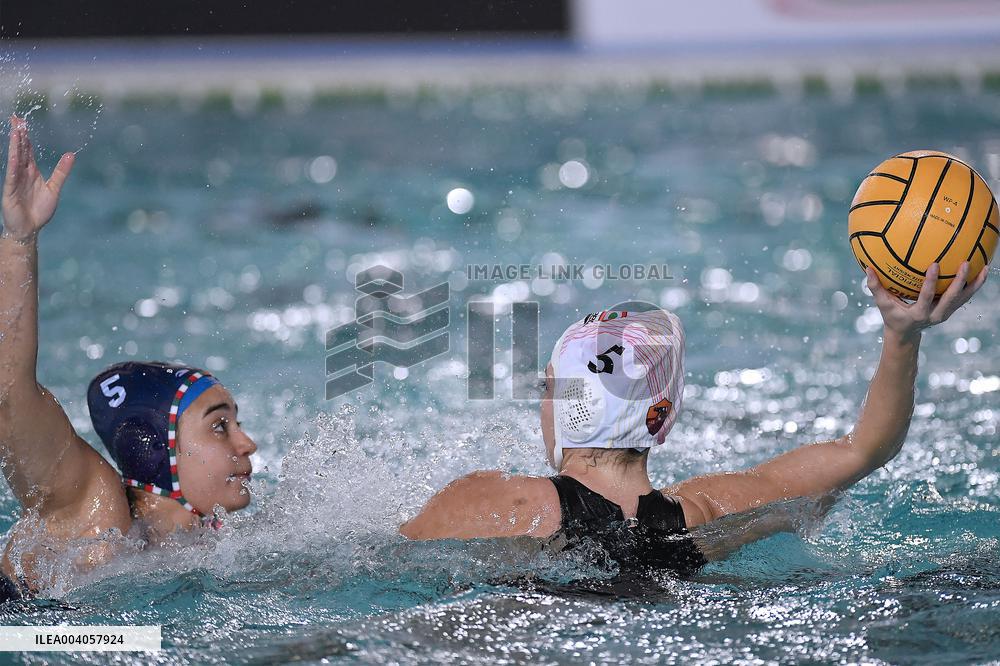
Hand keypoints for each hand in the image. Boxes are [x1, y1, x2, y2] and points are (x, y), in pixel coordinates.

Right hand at [1, 115, 74, 242]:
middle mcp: (22, 173)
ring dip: (16, 145)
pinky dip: (14, 164)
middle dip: (19, 134)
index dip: (25, 136)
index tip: (22, 122)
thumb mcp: (54, 188)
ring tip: (16, 130)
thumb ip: (61, 171)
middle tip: (17, 118)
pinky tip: (15, 154)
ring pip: (16, 159)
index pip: (28, 150)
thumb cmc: (40, 210)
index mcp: (32, 172)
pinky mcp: (11, 190)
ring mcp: (15, 180)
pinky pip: (13, 175)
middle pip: (20, 150)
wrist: (30, 228)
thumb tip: (71, 154)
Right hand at [865, 262, 987, 341]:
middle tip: (964, 263)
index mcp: (920, 314)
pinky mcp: (951, 310)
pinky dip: (974, 285)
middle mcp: (936, 315)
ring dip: (975, 284)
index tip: (934, 264)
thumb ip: (876, 287)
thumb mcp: (883, 304)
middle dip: (959, 282)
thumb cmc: (892, 316)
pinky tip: (982, 270)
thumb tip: (867, 268)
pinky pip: (966, 297)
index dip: (931, 282)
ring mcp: (946, 313)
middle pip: (952, 298)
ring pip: (964, 298)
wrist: (907, 333)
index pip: (927, 297)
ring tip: (985, 267)